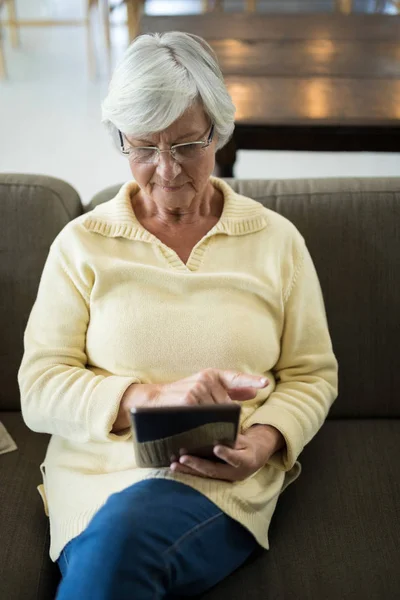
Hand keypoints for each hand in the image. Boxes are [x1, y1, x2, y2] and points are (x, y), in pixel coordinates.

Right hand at [112, 369, 268, 432]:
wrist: (154, 400)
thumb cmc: (182, 395)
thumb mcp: (205, 387)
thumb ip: (230, 390)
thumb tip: (254, 392)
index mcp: (211, 374)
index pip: (236, 377)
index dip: (251, 381)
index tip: (265, 384)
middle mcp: (205, 378)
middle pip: (227, 404)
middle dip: (226, 418)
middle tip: (222, 428)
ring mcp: (197, 389)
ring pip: (217, 412)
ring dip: (216, 424)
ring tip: (211, 430)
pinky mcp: (188, 401)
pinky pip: (204, 418)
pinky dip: (206, 426)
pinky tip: (204, 431)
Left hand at [170, 424, 284, 481]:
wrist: (252, 460)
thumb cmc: (247, 445)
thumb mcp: (246, 439)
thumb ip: (233, 436)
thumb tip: (220, 426)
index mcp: (246, 461)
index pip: (236, 459)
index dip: (227, 454)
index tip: (216, 448)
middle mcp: (234, 473)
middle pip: (215, 470)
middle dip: (198, 464)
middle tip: (184, 458)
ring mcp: (224, 478)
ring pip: (205, 475)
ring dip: (188, 470)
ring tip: (174, 464)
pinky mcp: (216, 478)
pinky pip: (200, 475)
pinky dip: (188, 471)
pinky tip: (175, 466)